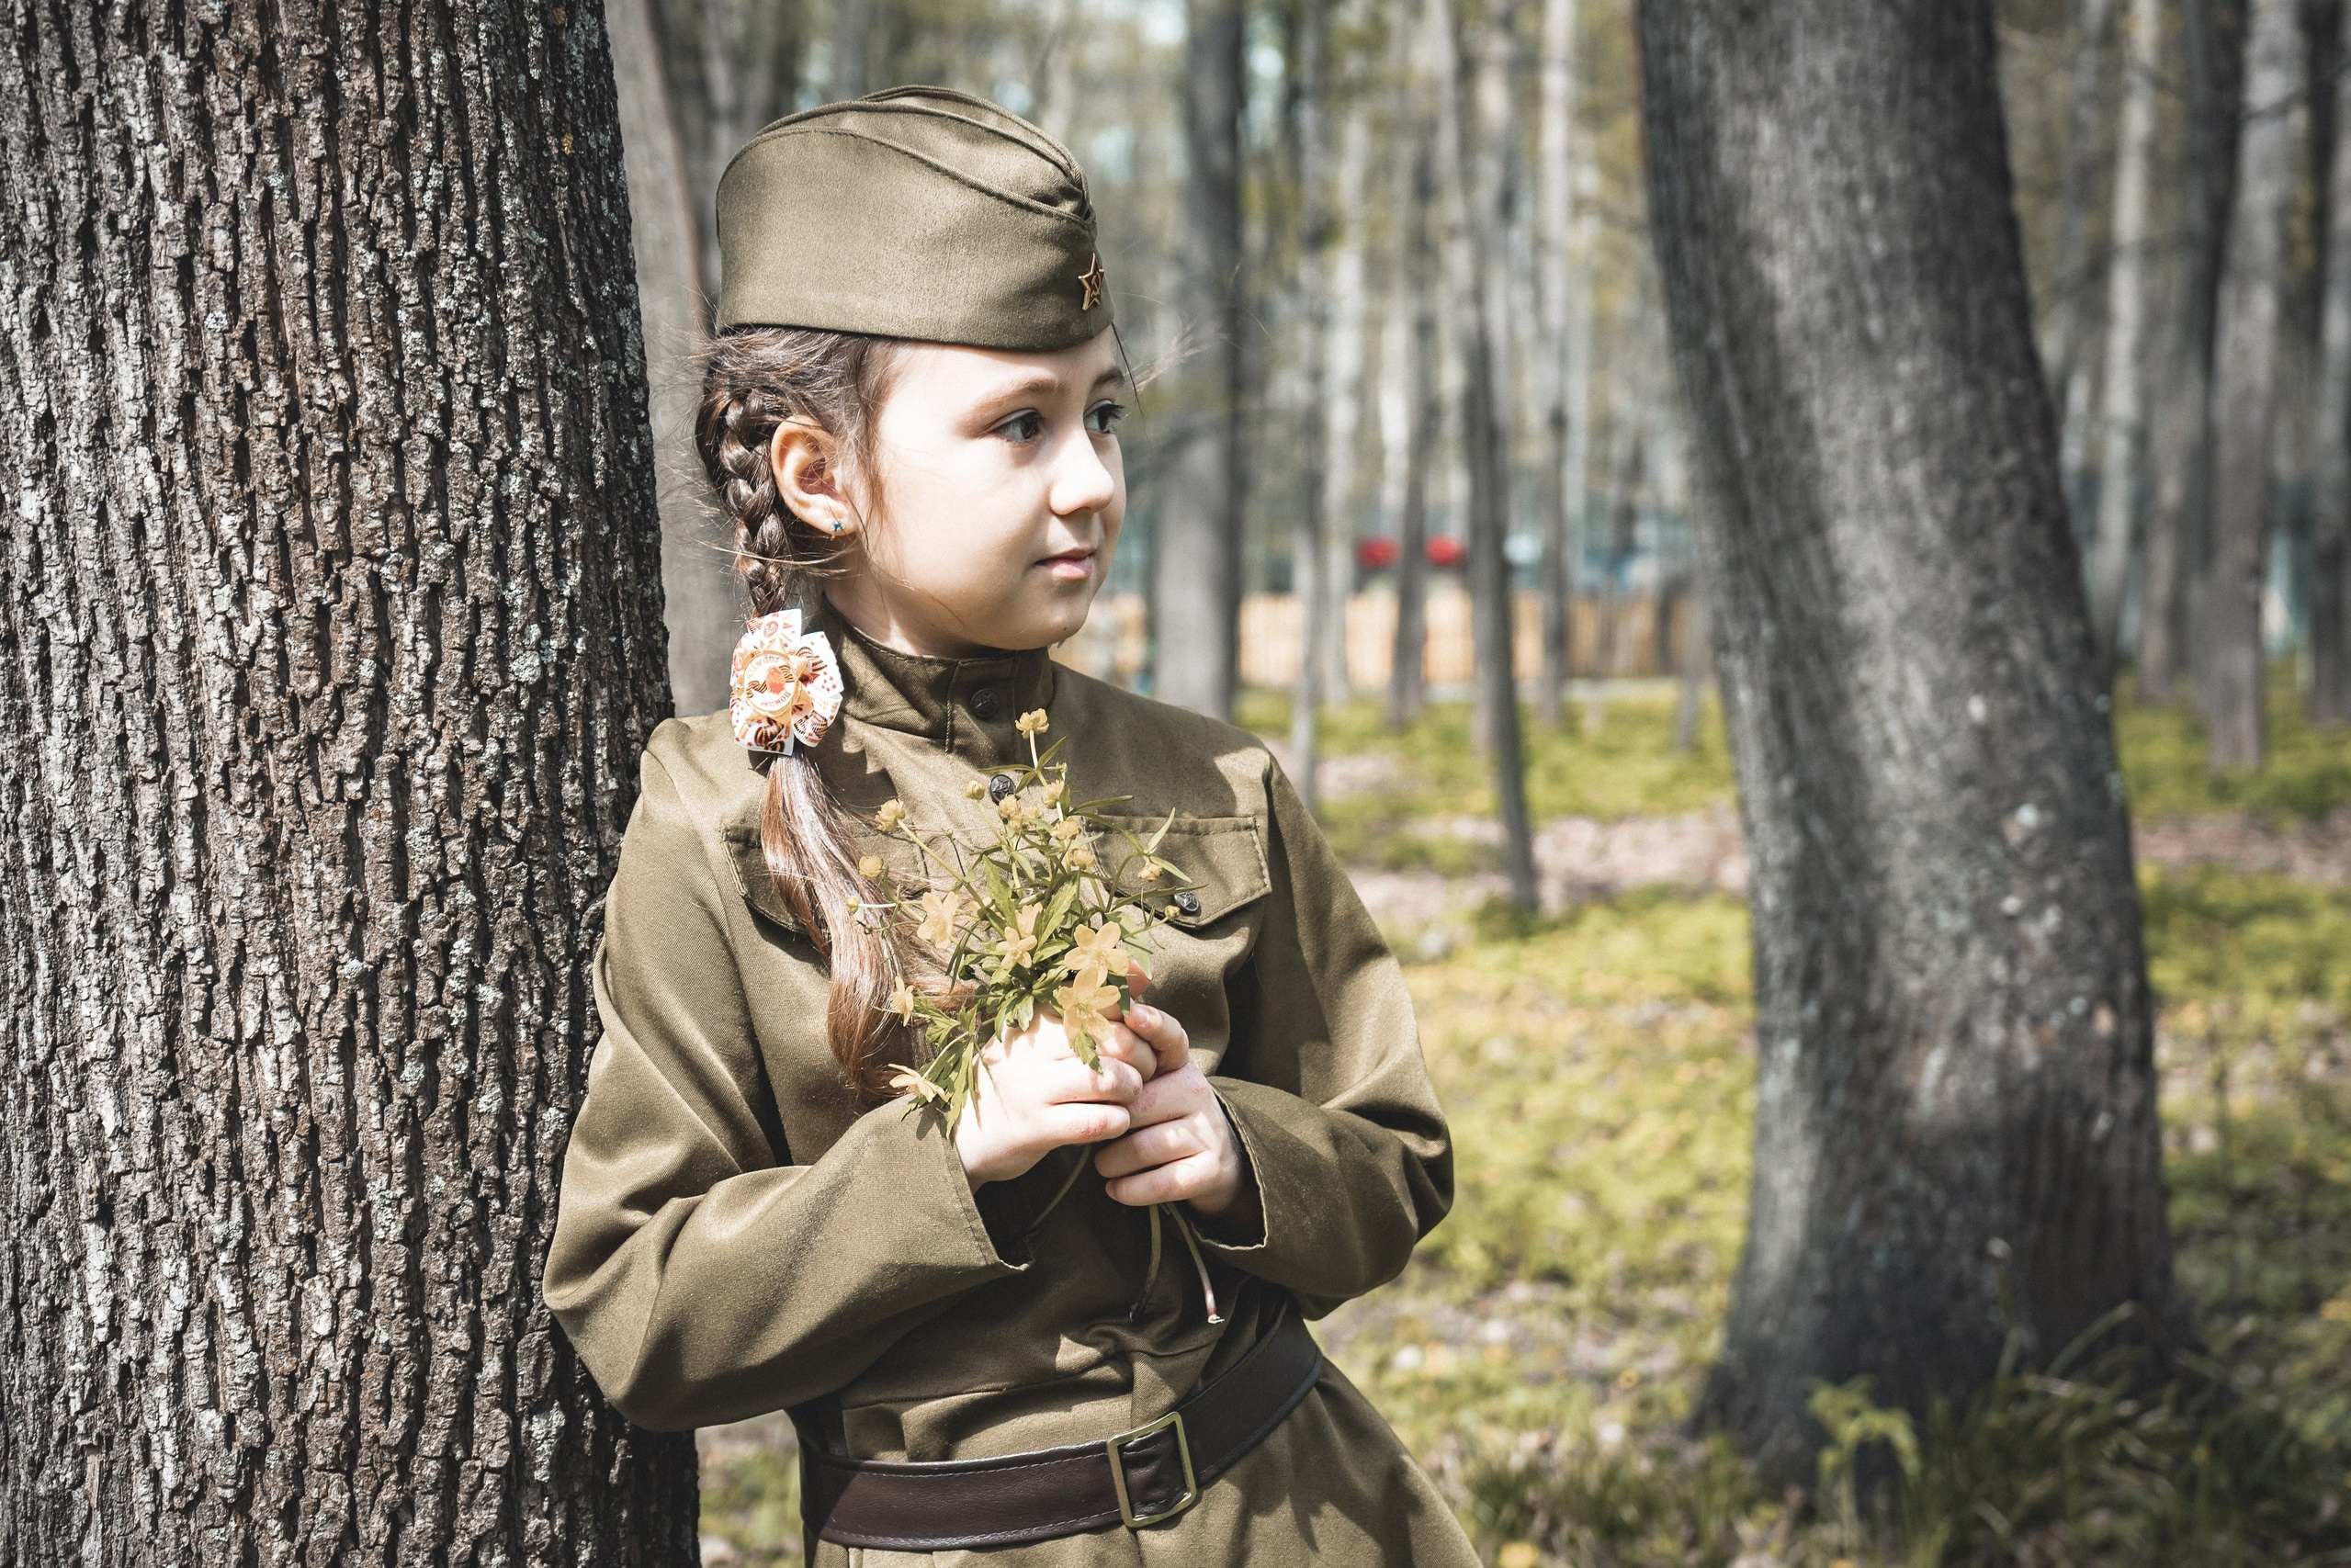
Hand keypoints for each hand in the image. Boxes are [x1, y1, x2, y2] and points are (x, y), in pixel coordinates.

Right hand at [955, 1009, 1160, 1188]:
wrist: (973, 1130)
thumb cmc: (1028, 1073)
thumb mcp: (1052, 1032)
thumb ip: (1098, 1001)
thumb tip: (1142, 971)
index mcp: (1040, 1011)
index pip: (1106, 999)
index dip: (1136, 1018)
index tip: (1142, 1035)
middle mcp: (1033, 1043)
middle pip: (1116, 1038)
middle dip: (1144, 1057)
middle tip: (1143, 1070)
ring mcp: (1032, 1086)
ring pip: (1110, 1080)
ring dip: (1132, 1090)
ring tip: (1128, 1094)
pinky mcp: (1036, 1127)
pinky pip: (1098, 1121)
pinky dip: (1118, 1121)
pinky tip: (1114, 1119)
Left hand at [1092, 973, 1256, 1226]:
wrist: (1215, 1162)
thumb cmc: (1162, 1116)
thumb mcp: (1151, 1083)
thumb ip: (1120, 1064)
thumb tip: (1074, 1032)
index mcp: (1180, 1065)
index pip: (1170, 1037)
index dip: (1152, 1025)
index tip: (1132, 1014)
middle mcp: (1197, 1092)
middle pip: (1135, 1104)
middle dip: (1107, 1124)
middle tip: (1094, 1135)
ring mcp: (1206, 1132)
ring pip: (1141, 1147)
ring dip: (1111, 1162)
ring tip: (1103, 1164)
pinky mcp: (1207, 1171)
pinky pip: (1157, 1183)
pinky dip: (1129, 1189)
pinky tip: (1117, 1187)